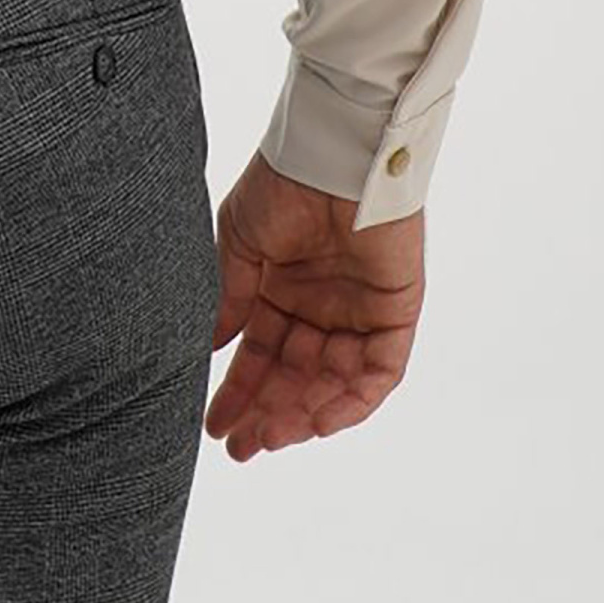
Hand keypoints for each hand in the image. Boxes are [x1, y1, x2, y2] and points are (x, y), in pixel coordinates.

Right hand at [205, 147, 424, 457]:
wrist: (330, 155)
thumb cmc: (279, 186)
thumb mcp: (239, 244)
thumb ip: (230, 300)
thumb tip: (207, 351)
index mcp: (282, 287)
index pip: (262, 354)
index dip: (240, 392)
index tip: (216, 426)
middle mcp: (321, 306)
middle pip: (296, 376)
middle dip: (268, 413)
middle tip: (242, 447)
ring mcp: (359, 311)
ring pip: (334, 382)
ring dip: (304, 413)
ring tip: (271, 436)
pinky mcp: (396, 312)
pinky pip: (378, 372)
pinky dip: (351, 400)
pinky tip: (317, 421)